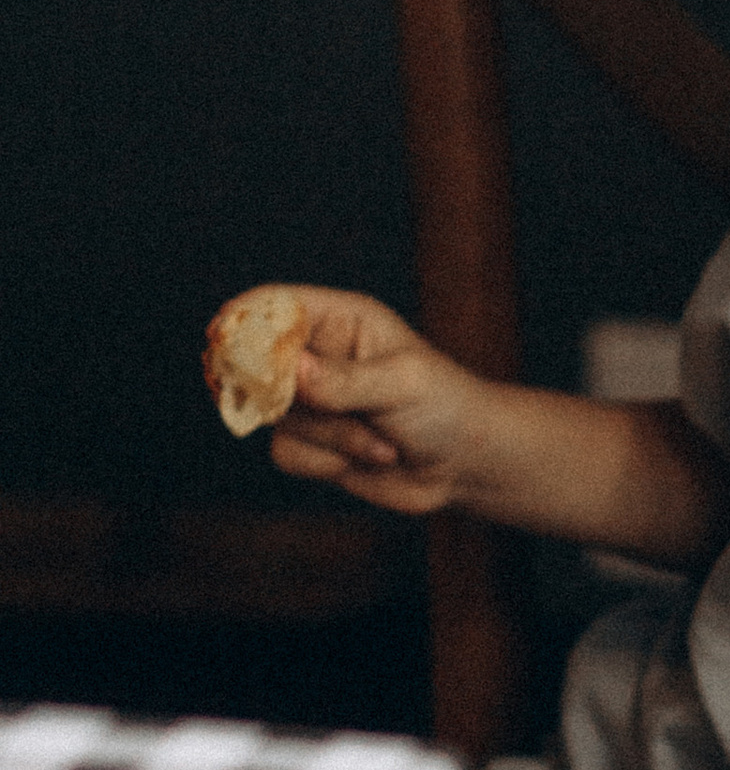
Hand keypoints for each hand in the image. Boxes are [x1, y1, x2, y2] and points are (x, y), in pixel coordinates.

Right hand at [262, 289, 491, 513]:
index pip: (275, 305)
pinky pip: (287, 452)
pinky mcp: (312, 441)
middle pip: (260, 367)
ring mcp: (311, 400)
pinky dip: (327, 461)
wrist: (466, 465)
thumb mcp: (402, 384)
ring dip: (331, 437)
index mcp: (341, 320)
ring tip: (382, 441)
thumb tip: (291, 372)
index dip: (244, 319)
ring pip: (276, 419)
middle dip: (293, 397)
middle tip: (330, 408)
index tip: (223, 339)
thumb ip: (344, 380)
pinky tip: (370, 457)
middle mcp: (319, 355)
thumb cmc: (445, 406)